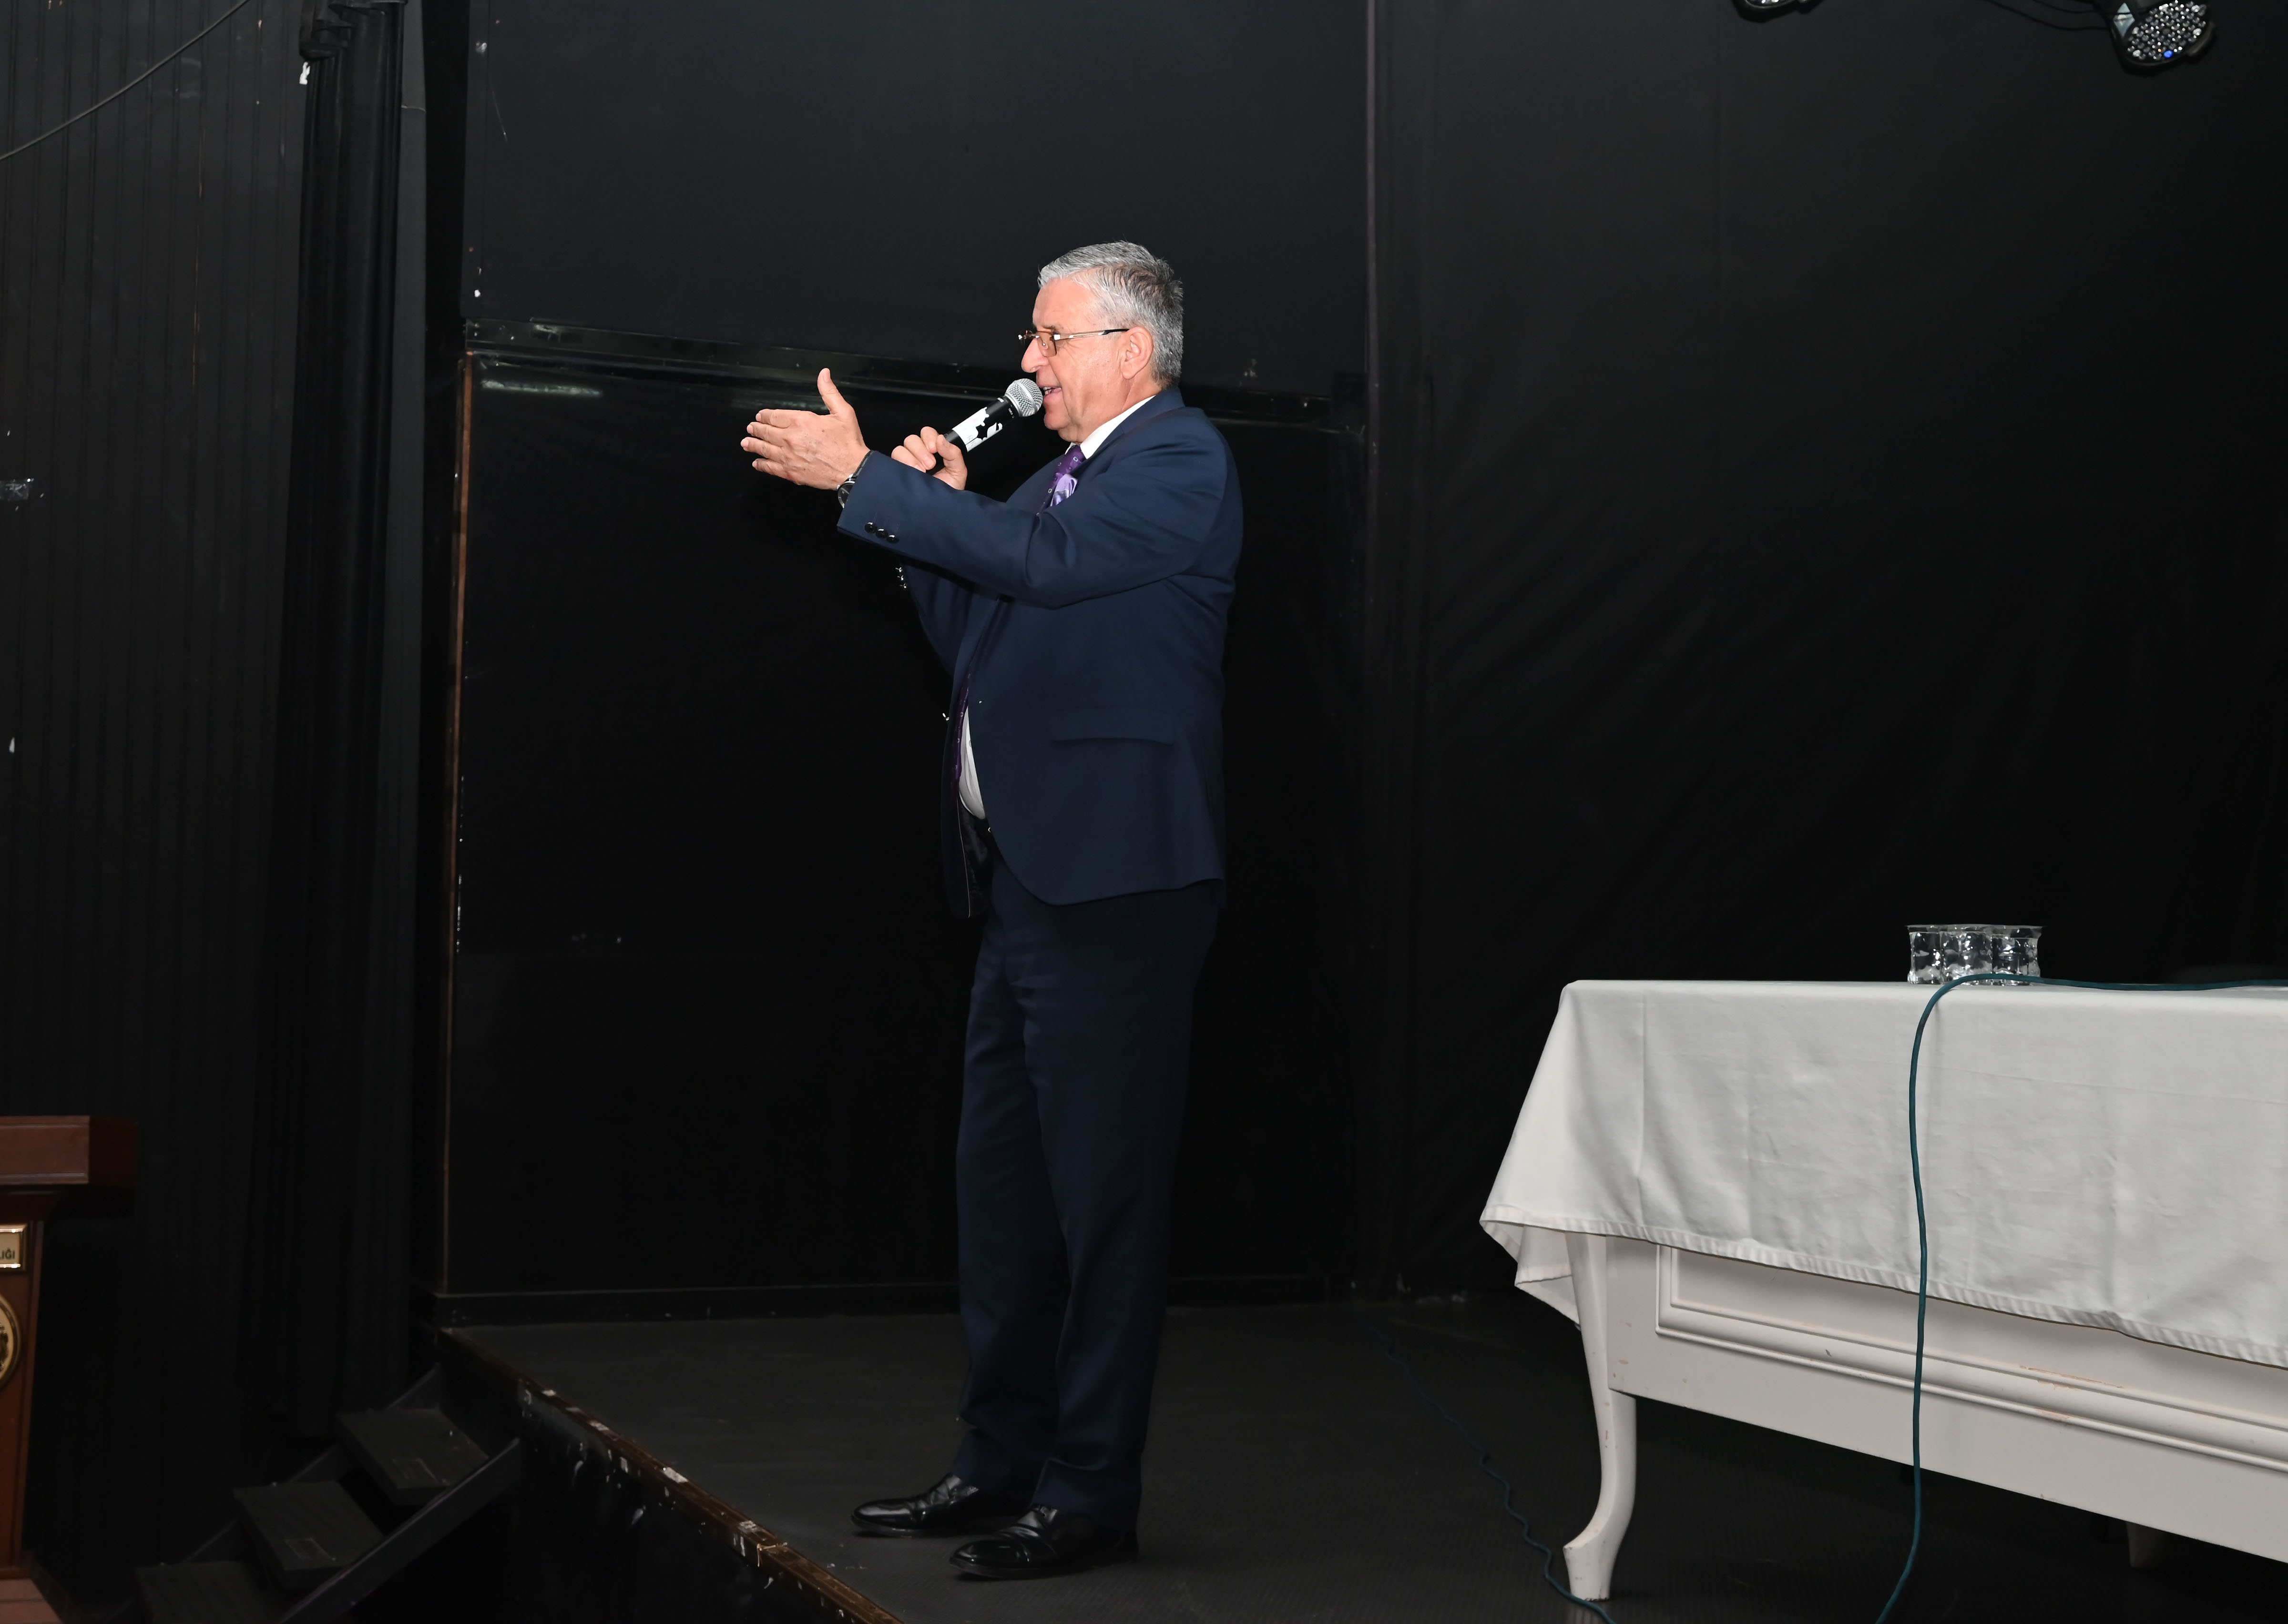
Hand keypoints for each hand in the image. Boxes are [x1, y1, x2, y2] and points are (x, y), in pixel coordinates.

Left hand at [742, 368, 868, 488]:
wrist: (852, 470)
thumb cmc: (848, 442)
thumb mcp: (843, 412)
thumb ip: (829, 392)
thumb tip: (823, 373)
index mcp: (801, 421)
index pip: (775, 416)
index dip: (765, 415)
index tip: (760, 416)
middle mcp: (790, 438)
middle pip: (766, 431)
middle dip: (756, 429)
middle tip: (750, 428)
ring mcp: (788, 456)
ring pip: (764, 449)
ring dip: (753, 445)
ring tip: (746, 443)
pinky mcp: (790, 472)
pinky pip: (770, 467)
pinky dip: (762, 464)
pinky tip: (757, 463)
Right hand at [891, 425, 967, 491]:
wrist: (941, 511)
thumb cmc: (949, 492)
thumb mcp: (958, 472)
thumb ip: (953, 453)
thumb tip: (941, 439)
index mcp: (933, 451)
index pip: (926, 433)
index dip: (929, 437)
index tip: (934, 449)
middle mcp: (918, 455)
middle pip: (911, 439)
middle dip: (921, 450)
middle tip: (930, 465)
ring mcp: (906, 464)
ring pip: (900, 449)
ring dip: (911, 459)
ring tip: (921, 472)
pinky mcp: (897, 473)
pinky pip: (892, 461)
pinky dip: (902, 465)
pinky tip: (912, 474)